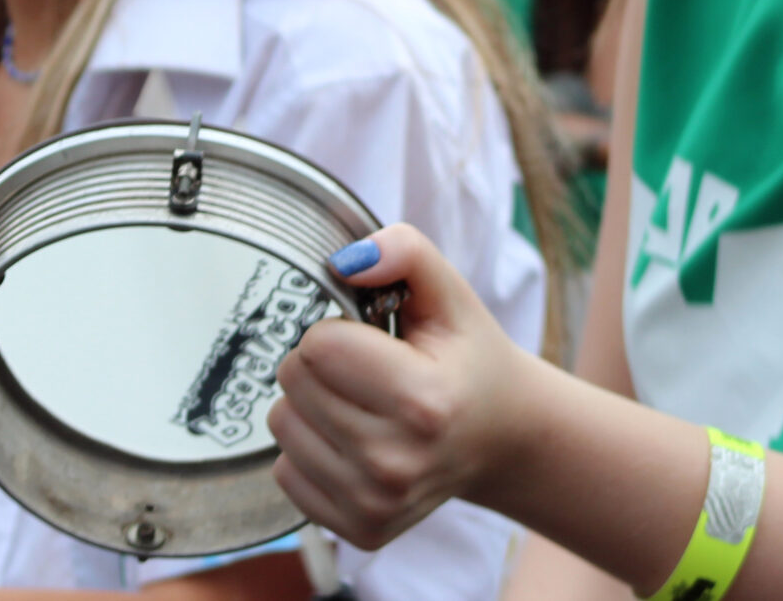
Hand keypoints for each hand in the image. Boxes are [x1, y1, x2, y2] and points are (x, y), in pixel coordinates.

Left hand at [268, 224, 536, 550]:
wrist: (500, 437)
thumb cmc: (466, 359)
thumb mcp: (448, 293)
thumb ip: (402, 252)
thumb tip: (345, 261)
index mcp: (423, 401)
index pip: (317, 346)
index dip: (339, 329)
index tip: (375, 340)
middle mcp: (397, 462)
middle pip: (293, 382)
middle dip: (320, 364)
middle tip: (370, 372)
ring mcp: (377, 504)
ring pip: (282, 426)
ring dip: (312, 406)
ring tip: (364, 405)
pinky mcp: (360, 530)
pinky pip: (284, 473)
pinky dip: (311, 450)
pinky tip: (356, 443)